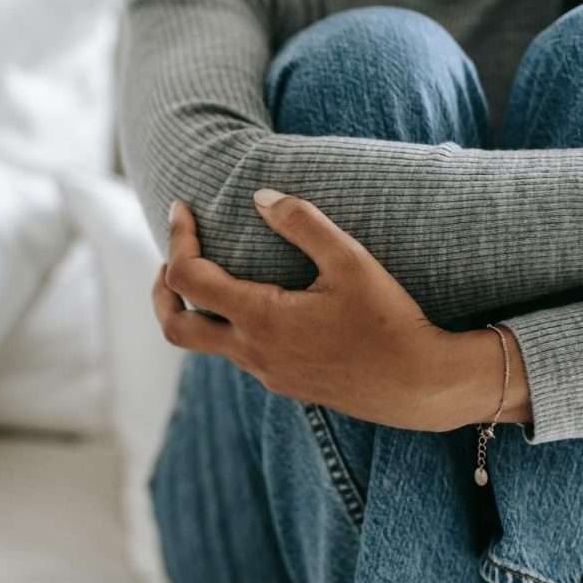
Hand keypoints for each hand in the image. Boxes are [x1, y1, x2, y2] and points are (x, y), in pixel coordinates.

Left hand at [152, 190, 531, 431]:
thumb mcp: (351, 261)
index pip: (188, 278)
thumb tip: (260, 196)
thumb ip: (302, 222)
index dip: (178, 239)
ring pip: (207, 343)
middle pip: (174, 326)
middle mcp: (253, 352)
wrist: (420, 386)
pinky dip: (229, 325)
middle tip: (171, 256)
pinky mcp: (285, 384)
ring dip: (198, 307)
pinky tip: (257, 303)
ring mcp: (267, 373)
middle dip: (162, 288)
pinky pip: (238, 354)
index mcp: (261, 319)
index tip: (181, 209)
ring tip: (212, 272)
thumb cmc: (390, 320)